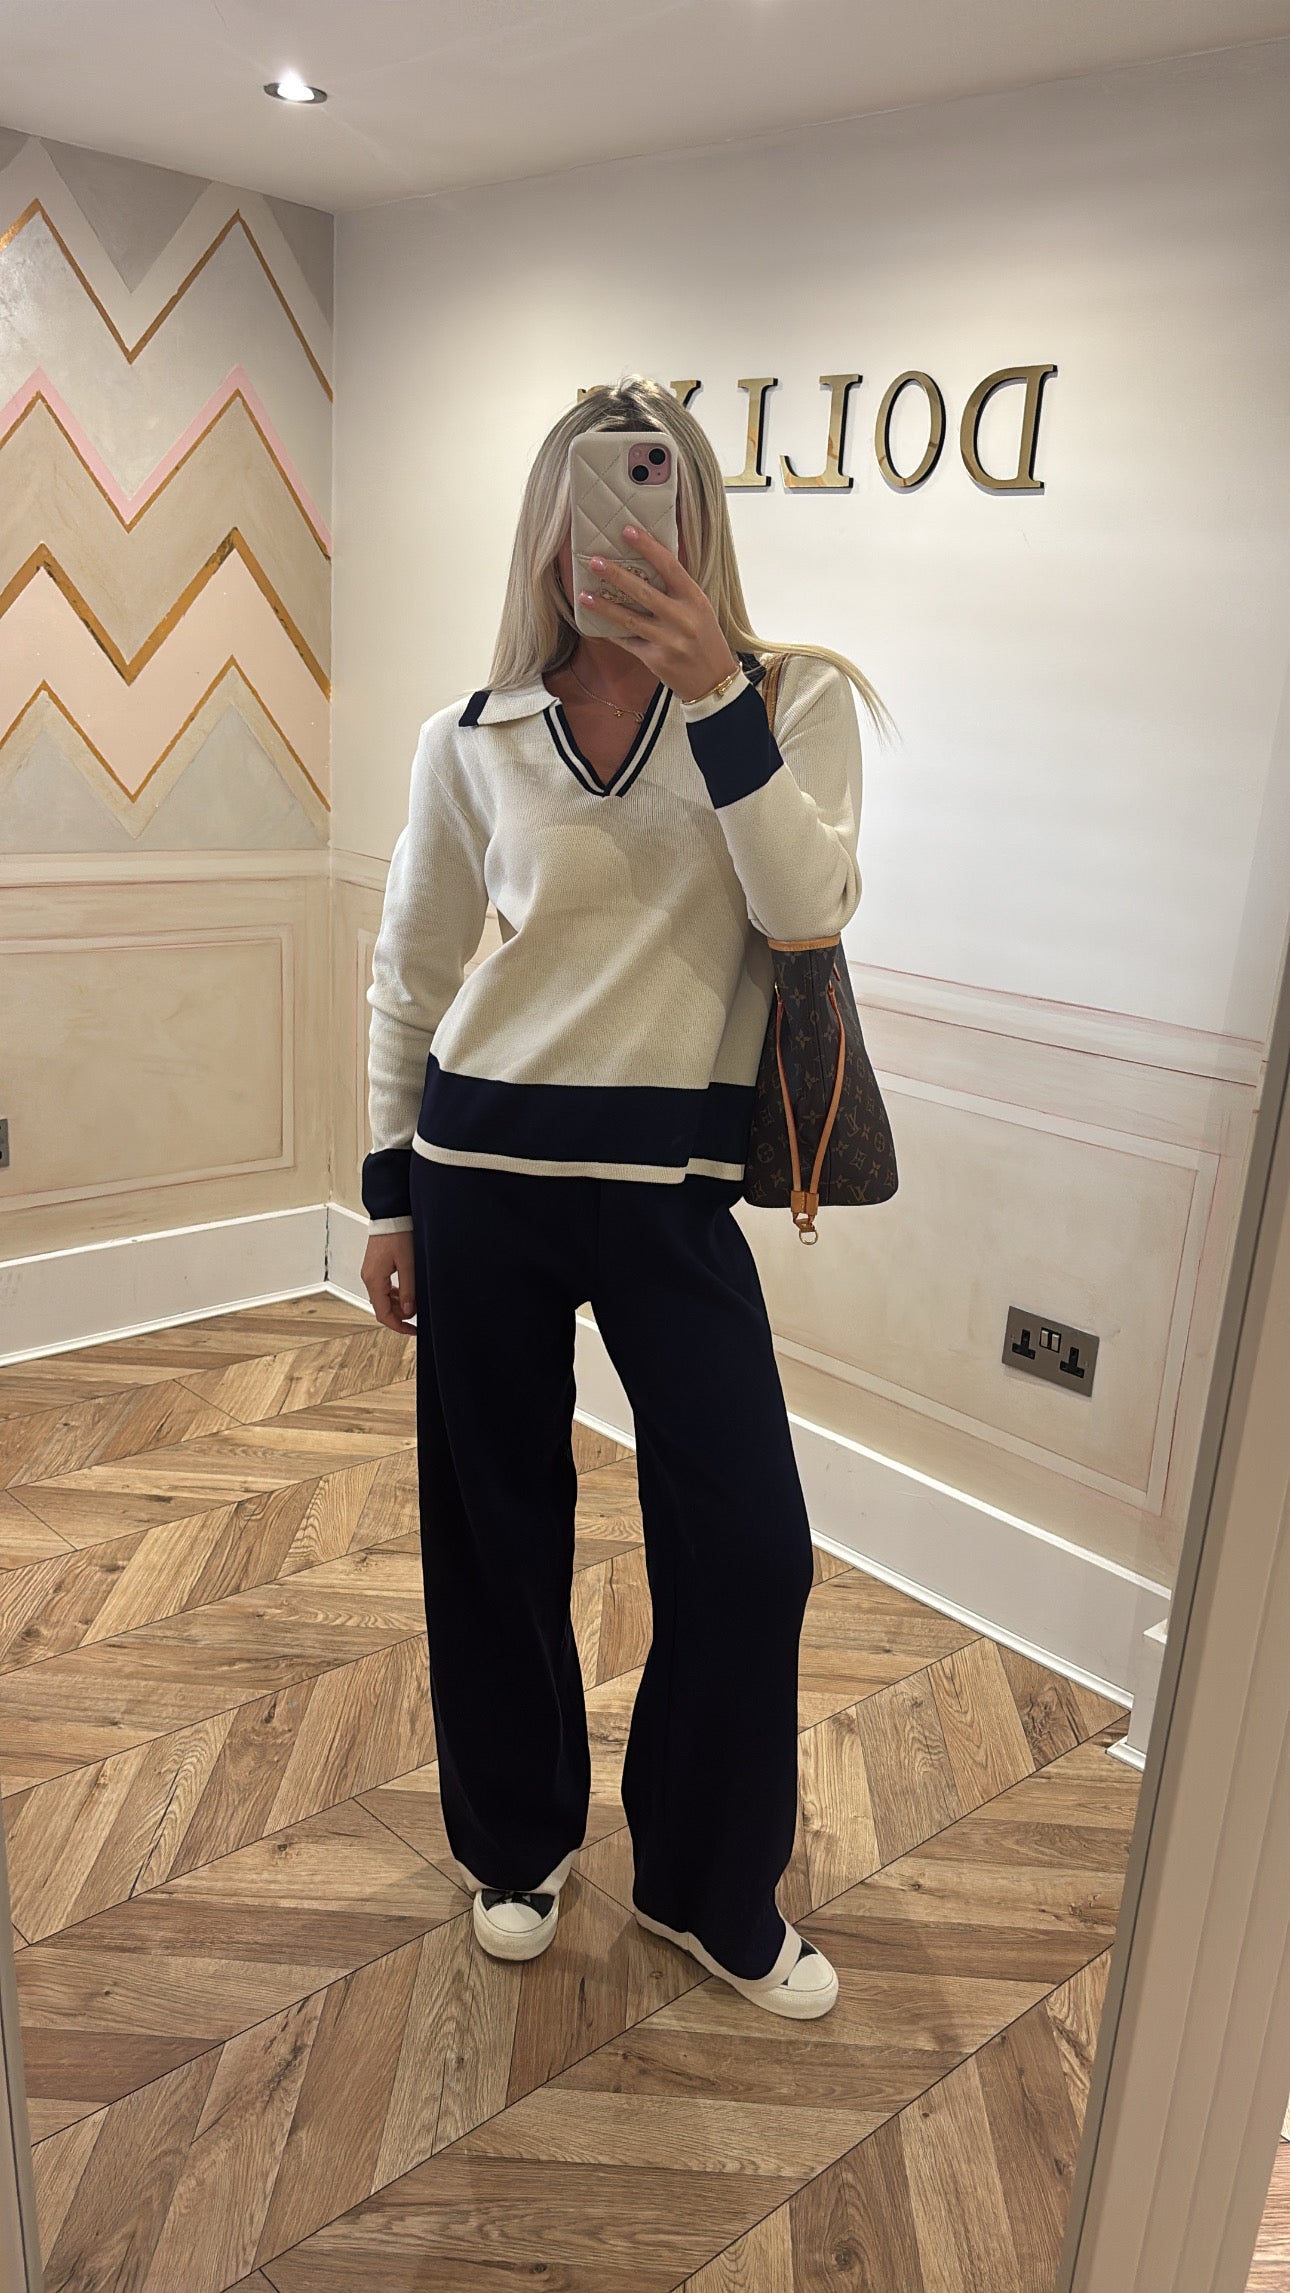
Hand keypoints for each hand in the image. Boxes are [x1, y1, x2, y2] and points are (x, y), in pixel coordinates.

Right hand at [361, 1231, 417, 1333]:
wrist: (391, 1214)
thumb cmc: (398, 1234)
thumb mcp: (408, 1264)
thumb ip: (409, 1289)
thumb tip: (409, 1311)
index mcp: (374, 1280)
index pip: (383, 1314)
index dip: (398, 1326)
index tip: (413, 1331)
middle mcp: (368, 1278)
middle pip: (382, 1307)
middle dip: (400, 1315)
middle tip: (419, 1314)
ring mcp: (371, 1272)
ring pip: (383, 1298)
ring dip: (398, 1304)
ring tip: (415, 1301)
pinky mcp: (375, 1267)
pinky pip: (384, 1287)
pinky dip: (395, 1294)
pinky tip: (408, 1290)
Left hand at [582, 524, 738, 703]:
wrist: (714, 682)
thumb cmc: (706, 641)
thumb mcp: (700, 611)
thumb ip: (678, 591)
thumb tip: (647, 565)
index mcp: (695, 600)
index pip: (670, 566)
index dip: (648, 547)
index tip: (627, 531)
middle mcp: (683, 618)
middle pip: (644, 592)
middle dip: (616, 575)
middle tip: (594, 561)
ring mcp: (669, 641)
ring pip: (630, 619)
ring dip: (604, 607)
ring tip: (584, 595)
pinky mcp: (656, 660)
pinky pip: (628, 642)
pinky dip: (612, 633)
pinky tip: (596, 624)